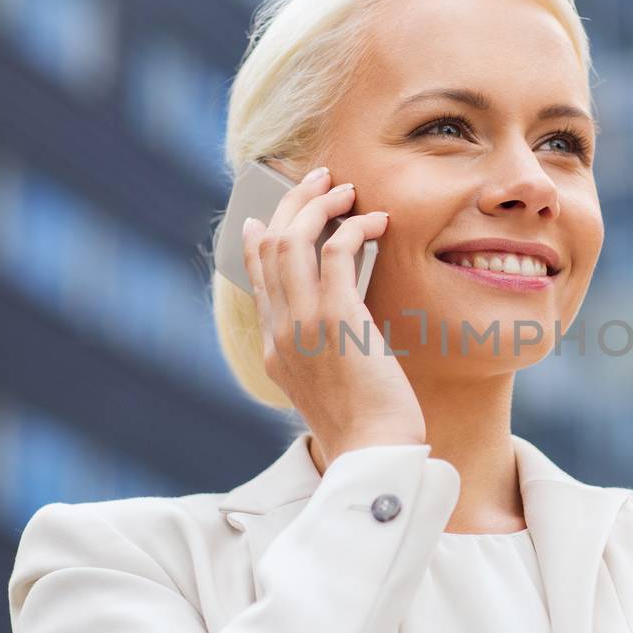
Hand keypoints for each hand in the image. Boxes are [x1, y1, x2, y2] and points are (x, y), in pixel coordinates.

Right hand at [240, 165, 425, 458]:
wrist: (374, 454)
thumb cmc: (369, 425)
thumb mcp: (334, 382)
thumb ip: (326, 345)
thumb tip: (345, 307)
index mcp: (275, 349)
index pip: (256, 277)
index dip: (261, 236)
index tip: (271, 212)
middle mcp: (279, 331)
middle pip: (269, 246)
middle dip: (292, 203)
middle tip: (320, 179)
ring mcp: (302, 323)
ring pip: (293, 239)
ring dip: (319, 204)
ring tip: (346, 189)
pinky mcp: (335, 318)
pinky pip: (334, 251)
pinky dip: (352, 227)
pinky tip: (375, 222)